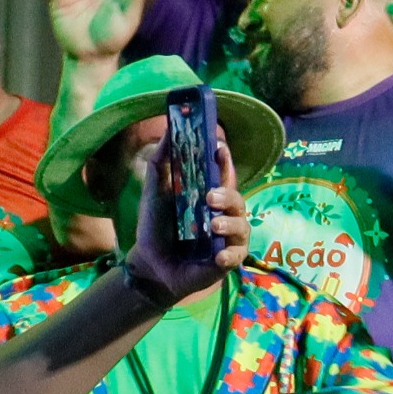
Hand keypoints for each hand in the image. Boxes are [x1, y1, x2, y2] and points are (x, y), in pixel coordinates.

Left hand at [124, 124, 250, 302]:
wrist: (150, 263)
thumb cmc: (156, 228)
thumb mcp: (155, 193)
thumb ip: (161, 164)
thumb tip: (169, 130)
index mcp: (210, 197)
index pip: (224, 176)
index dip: (225, 161)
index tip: (219, 147)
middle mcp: (224, 215)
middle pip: (237, 200)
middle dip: (227, 195)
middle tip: (210, 196)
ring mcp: (229, 238)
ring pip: (242, 225)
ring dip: (229, 223)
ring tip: (212, 225)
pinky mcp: (228, 260)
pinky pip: (236, 254)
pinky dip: (228, 254)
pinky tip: (217, 255)